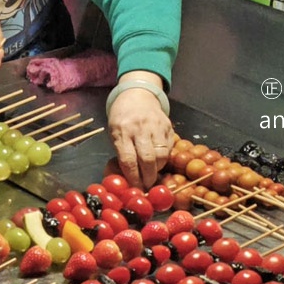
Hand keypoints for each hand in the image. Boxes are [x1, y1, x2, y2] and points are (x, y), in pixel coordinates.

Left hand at [107, 75, 173, 189]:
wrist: (138, 95)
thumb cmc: (122, 118)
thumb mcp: (114, 132)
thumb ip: (121, 152)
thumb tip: (128, 178)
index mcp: (121, 130)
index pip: (128, 160)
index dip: (133, 178)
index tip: (135, 188)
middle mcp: (139, 128)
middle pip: (147, 159)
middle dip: (148, 178)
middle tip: (146, 186)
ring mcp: (155, 126)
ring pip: (161, 155)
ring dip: (157, 169)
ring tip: (152, 174)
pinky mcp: (168, 126)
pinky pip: (168, 148)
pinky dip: (164, 158)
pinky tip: (158, 161)